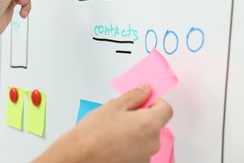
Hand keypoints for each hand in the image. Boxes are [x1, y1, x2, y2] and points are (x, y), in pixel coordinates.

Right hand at [34, 84, 172, 162]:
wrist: (80, 156)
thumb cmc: (94, 133)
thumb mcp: (114, 105)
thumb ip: (134, 95)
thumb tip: (145, 90)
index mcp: (150, 125)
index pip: (166, 108)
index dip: (154, 101)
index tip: (143, 99)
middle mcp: (153, 143)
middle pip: (154, 123)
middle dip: (141, 116)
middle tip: (121, 114)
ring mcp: (145, 156)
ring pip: (145, 137)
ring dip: (135, 131)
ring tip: (113, 129)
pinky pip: (138, 149)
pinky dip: (130, 144)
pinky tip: (113, 141)